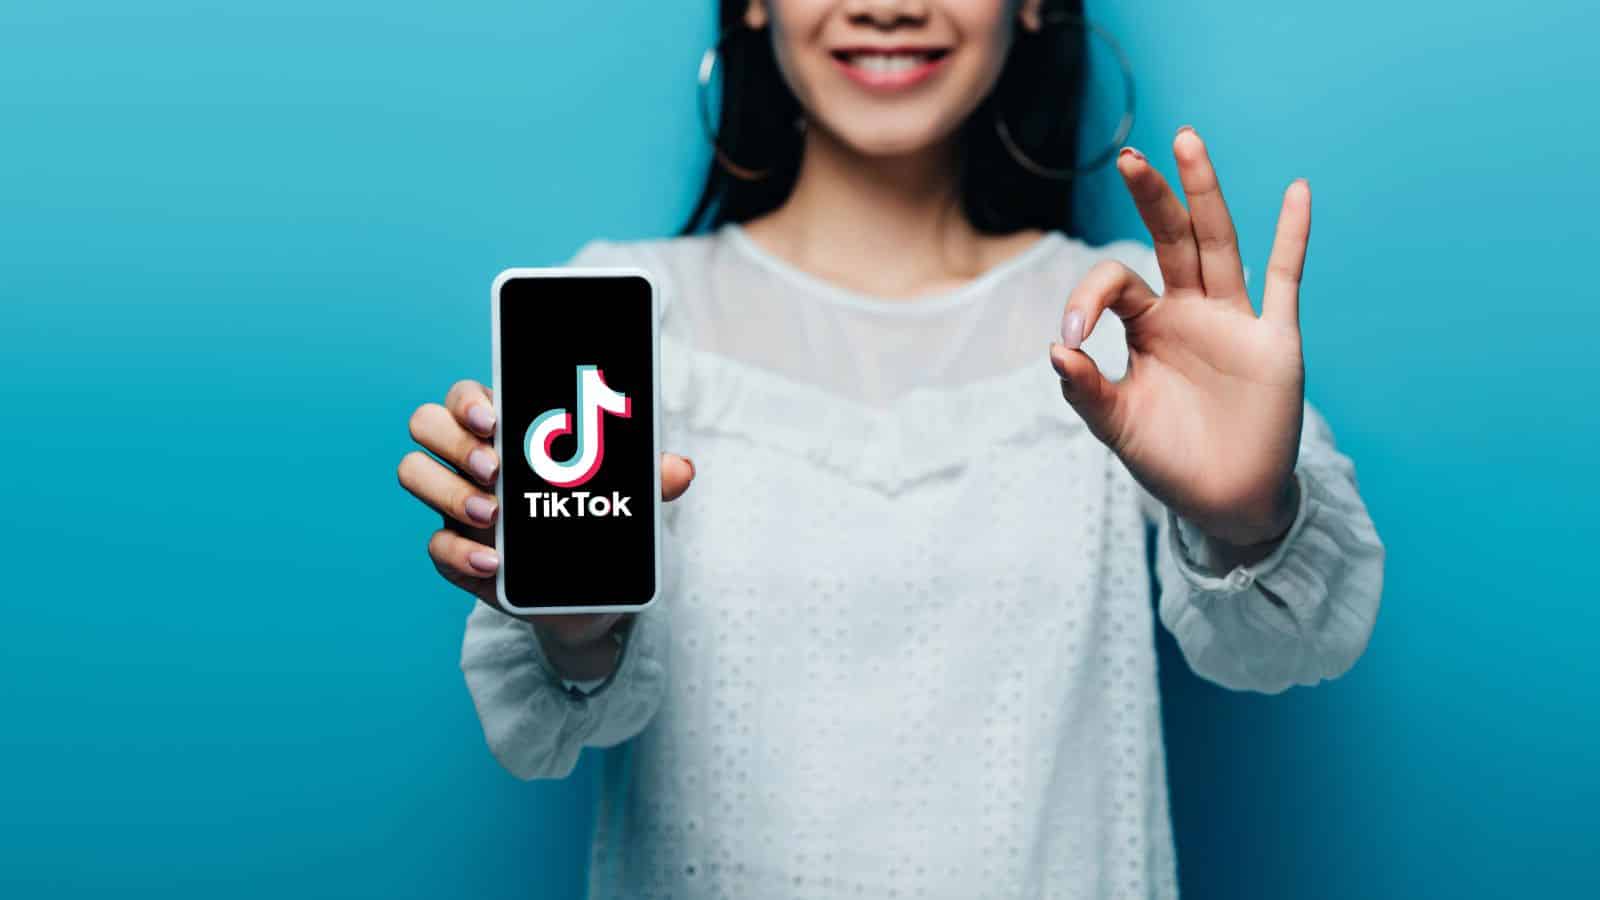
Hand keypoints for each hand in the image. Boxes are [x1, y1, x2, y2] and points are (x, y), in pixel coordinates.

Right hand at [397, 378, 695, 678]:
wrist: (590, 595)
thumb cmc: (597, 523)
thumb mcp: (626, 500)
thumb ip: (649, 481)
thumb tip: (681, 468)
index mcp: (506, 430)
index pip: (467, 396)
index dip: (468, 400)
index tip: (493, 418)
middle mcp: (471, 460)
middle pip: (427, 424)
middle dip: (454, 441)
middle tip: (495, 467)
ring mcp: (455, 504)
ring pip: (415, 473)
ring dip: (446, 490)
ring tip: (492, 513)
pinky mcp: (456, 553)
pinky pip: (435, 546)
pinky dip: (461, 552)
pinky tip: (494, 562)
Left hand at [1048, 126, 1306, 546]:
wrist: (1225, 502)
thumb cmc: (1169, 459)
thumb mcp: (1116, 425)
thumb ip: (1085, 390)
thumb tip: (1056, 351)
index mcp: (1149, 325)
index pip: (1118, 284)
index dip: (1088, 298)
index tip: (1072, 337)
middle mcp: (1190, 310)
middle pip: (1170, 239)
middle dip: (1151, 197)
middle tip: (1129, 155)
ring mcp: (1234, 320)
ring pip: (1218, 244)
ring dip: (1204, 194)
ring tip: (1186, 141)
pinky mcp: (1273, 341)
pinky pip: (1286, 280)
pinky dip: (1292, 236)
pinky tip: (1296, 191)